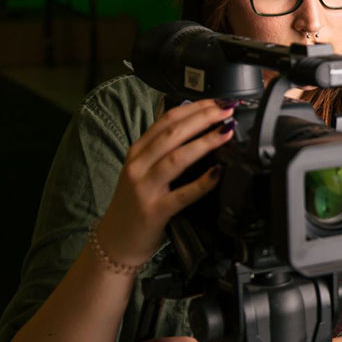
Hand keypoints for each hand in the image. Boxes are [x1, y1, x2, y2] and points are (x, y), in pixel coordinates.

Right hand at [95, 99, 236, 264]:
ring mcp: (145, 188)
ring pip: (176, 157)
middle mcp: (139, 165)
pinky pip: (182, 194)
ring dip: (204, 142)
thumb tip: (197, 127)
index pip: (167, 119)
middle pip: (173, 133)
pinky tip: (218, 173)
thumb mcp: (143, 170)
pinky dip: (202, 182)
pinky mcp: (155, 211)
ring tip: (225, 132)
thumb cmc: (135, 204)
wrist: (115, 240)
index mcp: (138, 151)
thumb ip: (164, 150)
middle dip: (202, 117)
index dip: (194, 107)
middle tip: (226, 110)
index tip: (217, 101)